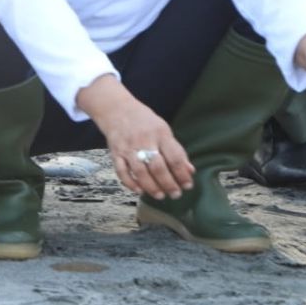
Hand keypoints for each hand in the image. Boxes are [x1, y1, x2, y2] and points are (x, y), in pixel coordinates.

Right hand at [78, 76, 194, 198]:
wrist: (117, 109)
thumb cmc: (144, 121)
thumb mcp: (164, 130)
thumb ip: (176, 150)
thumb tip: (189, 170)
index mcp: (160, 134)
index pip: (174, 157)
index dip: (182, 174)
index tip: (187, 185)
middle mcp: (144, 141)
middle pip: (158, 167)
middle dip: (168, 184)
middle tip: (175, 194)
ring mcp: (128, 148)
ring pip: (140, 172)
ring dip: (151, 187)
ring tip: (160, 195)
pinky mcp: (116, 153)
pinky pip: (122, 171)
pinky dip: (130, 183)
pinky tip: (139, 190)